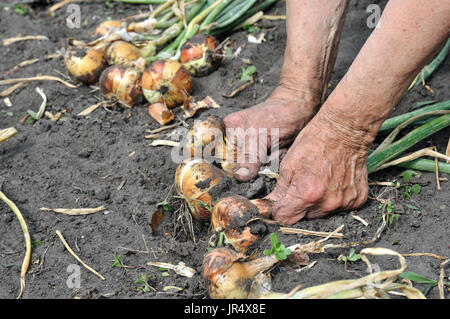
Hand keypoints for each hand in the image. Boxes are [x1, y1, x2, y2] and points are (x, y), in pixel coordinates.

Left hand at [266, 108, 369, 224]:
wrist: (345, 131)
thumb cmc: (314, 142)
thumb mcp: (288, 165)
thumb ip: (280, 190)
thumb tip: (270, 205)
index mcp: (307, 194)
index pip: (285, 218)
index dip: (278, 211)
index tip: (277, 204)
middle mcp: (327, 203)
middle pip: (303, 218)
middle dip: (297, 206)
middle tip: (299, 186)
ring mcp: (344, 203)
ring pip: (321, 214)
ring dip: (315, 203)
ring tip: (316, 181)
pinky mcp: (357, 199)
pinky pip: (339, 207)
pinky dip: (333, 199)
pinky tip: (331, 182)